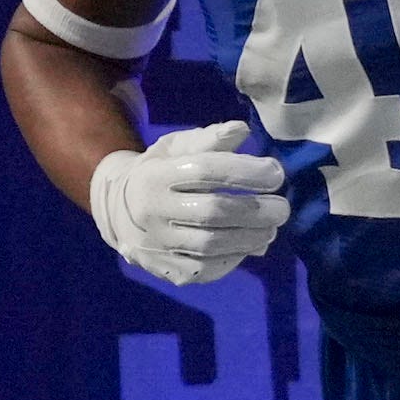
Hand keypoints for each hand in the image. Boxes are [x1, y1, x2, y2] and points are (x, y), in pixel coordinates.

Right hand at [91, 119, 287, 285]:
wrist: (117, 211)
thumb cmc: (158, 172)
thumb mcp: (175, 148)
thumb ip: (208, 140)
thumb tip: (241, 130)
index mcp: (155, 176)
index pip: (205, 171)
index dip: (245, 172)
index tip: (275, 173)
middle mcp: (152, 211)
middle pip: (212, 212)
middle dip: (256, 210)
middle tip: (282, 208)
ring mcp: (157, 245)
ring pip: (211, 245)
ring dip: (250, 237)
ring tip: (271, 228)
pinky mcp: (164, 270)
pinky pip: (206, 269)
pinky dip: (234, 258)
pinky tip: (249, 246)